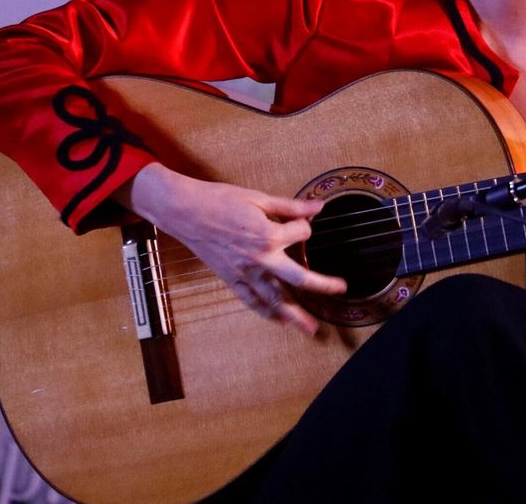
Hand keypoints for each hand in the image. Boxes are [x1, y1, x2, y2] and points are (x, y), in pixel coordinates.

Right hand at [126, 163, 346, 335]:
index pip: (301, 233)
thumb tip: (318, 207)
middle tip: (340, 289)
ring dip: (294, 315)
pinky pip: (251, 301)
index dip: (304, 226)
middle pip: (298, 277)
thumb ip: (291, 206)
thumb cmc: (220, 200)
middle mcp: (260, 259)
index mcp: (268, 235)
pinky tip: (279, 322)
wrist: (185, 211)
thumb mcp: (259, 198)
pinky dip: (266, 313)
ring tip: (311, 328)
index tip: (300, 221)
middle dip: (321, 284)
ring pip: (274, 299)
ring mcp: (244, 272)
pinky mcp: (231, 279)